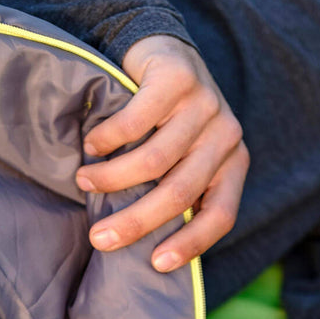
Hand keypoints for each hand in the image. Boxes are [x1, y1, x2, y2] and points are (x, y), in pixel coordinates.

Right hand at [76, 36, 248, 270]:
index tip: (156, 265)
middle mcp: (227, 137)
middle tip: (100, 238)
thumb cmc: (170, 123)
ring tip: (84, 182)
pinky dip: (107, 139)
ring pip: (155, 161)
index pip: (220, 216)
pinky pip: (135, 122)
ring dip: (112, 179)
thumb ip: (180, 193)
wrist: (166, 52)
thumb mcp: (187, 160)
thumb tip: (147, 250)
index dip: (190, 244)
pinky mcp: (178, 79)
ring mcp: (206, 105)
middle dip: (136, 222)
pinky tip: (92, 145)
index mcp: (234, 165)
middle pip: (180, 194)